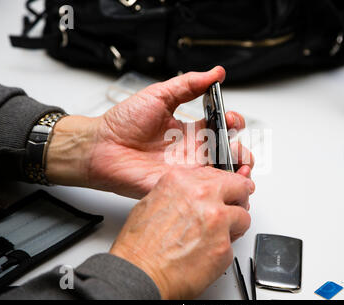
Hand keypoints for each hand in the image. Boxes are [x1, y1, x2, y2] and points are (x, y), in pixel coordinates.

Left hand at [46, 66, 253, 197]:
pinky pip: (204, 191)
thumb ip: (189, 84)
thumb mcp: (159, 95)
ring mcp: (187, 171)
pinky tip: (223, 181)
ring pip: (222, 177)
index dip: (233, 123)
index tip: (231, 118)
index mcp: (190, 130)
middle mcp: (192, 151)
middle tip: (238, 151)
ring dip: (238, 173)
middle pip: (228, 155)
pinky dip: (219, 188)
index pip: (222, 128)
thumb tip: (216, 73)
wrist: (101, 146)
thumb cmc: (123, 122)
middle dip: (242, 153)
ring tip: (241, 168)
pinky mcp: (179, 187)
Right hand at [110, 166, 254, 298]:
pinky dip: (224, 248)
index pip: (219, 174)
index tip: (228, 191)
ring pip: (243, 216)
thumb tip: (196, 194)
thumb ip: (180, 193)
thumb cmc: (140, 245)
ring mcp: (216, 219)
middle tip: (234, 207)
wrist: (139, 274)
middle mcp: (202, 195)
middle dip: (238, 198)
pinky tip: (207, 252)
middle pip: (239, 187)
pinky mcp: (224, 244)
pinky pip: (234, 242)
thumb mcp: (153, 201)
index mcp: (183, 181)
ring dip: (233, 226)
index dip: (224, 186)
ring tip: (214, 237)